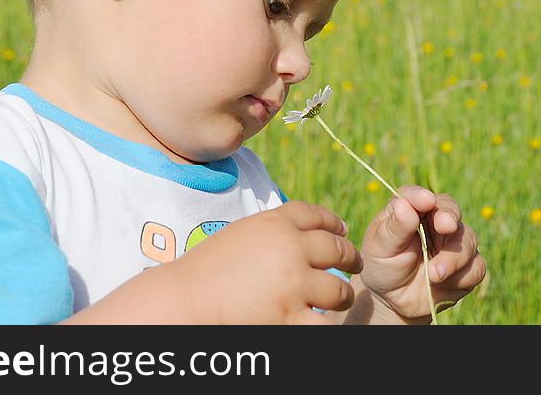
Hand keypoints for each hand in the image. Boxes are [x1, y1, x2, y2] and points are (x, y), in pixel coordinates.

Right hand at [172, 201, 362, 323]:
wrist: (186, 298)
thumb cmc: (206, 269)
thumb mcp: (241, 234)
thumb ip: (271, 230)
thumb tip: (297, 231)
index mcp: (274, 223)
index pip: (314, 215)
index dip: (333, 222)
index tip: (342, 230)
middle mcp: (289, 248)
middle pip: (335, 248)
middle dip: (349, 257)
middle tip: (354, 263)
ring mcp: (293, 283)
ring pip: (339, 289)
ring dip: (341, 294)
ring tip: (340, 298)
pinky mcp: (289, 316)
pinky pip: (324, 324)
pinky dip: (326, 325)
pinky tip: (322, 323)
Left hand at [359, 185, 485, 322]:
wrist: (393, 299)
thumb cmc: (383, 265)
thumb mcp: (380, 247)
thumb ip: (394, 227)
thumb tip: (403, 204)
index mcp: (411, 209)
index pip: (419, 196)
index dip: (422, 196)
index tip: (425, 201)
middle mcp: (435, 221)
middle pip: (451, 210)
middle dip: (449, 217)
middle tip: (446, 226)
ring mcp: (454, 243)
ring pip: (468, 240)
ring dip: (453, 257)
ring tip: (434, 275)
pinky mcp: (467, 266)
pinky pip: (476, 267)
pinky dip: (461, 277)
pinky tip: (441, 285)